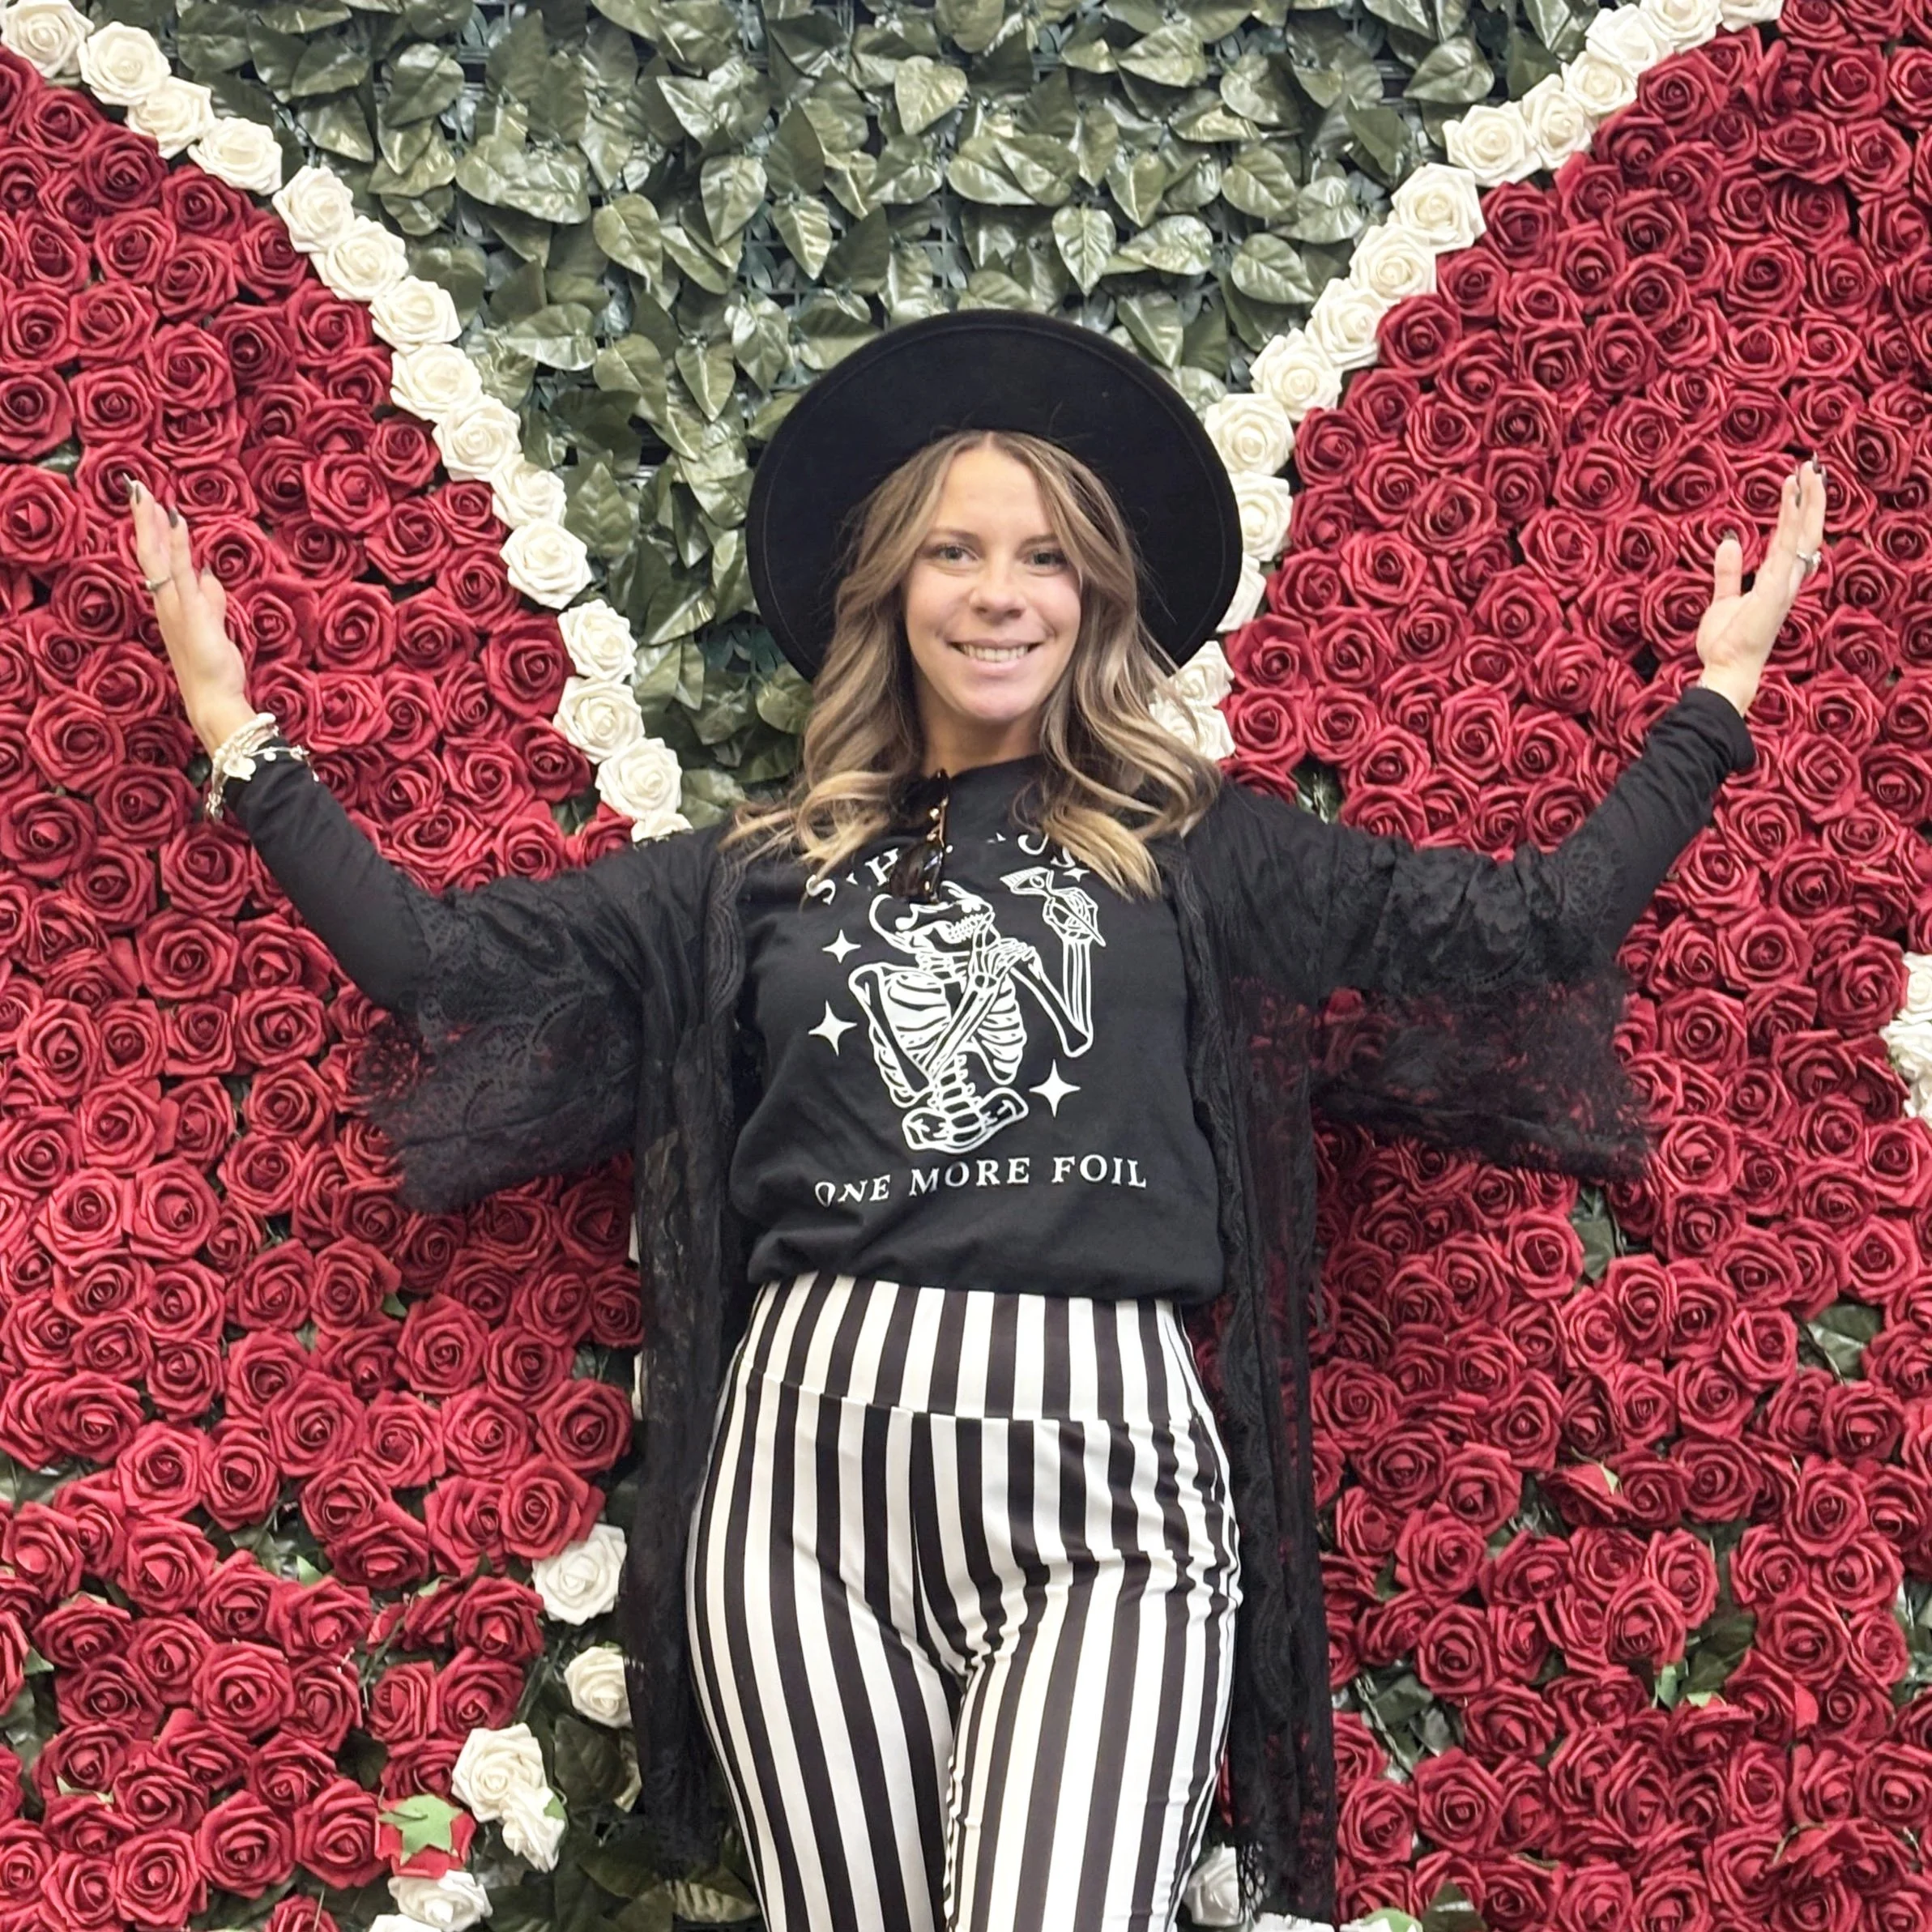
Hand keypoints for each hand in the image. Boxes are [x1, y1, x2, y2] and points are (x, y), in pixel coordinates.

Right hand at [128, 481, 255, 754]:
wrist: (213, 700)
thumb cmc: (213, 670)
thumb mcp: (215, 627)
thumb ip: (212, 600)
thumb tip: (208, 574)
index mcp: (171, 607)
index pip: (157, 563)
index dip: (152, 534)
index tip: (149, 506)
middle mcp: (166, 605)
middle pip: (149, 555)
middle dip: (144, 521)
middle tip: (138, 489)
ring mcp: (175, 608)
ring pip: (159, 559)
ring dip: (153, 526)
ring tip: (148, 496)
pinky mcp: (190, 613)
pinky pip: (180, 574)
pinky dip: (177, 547)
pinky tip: (177, 524)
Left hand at [1694, 457, 1827, 716]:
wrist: (1725, 669)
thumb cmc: (1727, 642)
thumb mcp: (1723, 599)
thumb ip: (1728, 571)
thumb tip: (1730, 541)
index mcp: (1775, 581)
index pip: (1789, 538)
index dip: (1793, 510)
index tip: (1792, 482)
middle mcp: (1785, 581)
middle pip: (1804, 532)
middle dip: (1808, 499)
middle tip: (1809, 467)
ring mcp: (1782, 587)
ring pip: (1802, 537)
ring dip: (1806, 505)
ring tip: (1808, 475)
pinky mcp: (1773, 595)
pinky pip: (1786, 556)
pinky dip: (1792, 530)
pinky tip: (1794, 507)